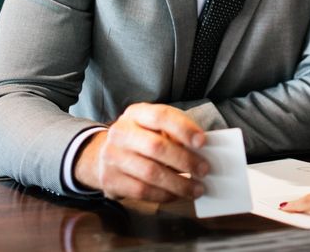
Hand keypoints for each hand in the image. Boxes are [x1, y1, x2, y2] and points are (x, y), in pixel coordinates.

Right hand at [72, 102, 208, 202]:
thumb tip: (201, 150)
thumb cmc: (142, 139)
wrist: (105, 155)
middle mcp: (120, 132)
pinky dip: (164, 195)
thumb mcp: (156, 127)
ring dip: (178, 184)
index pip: (161, 116)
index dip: (183, 129)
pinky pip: (142, 191)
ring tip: (197, 188)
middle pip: (156, 147)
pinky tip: (177, 194)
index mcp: (135, 113)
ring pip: (150, 173)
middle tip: (204, 170)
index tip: (203, 142)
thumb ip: (176, 133)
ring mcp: (112, 156)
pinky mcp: (110, 179)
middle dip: (185, 160)